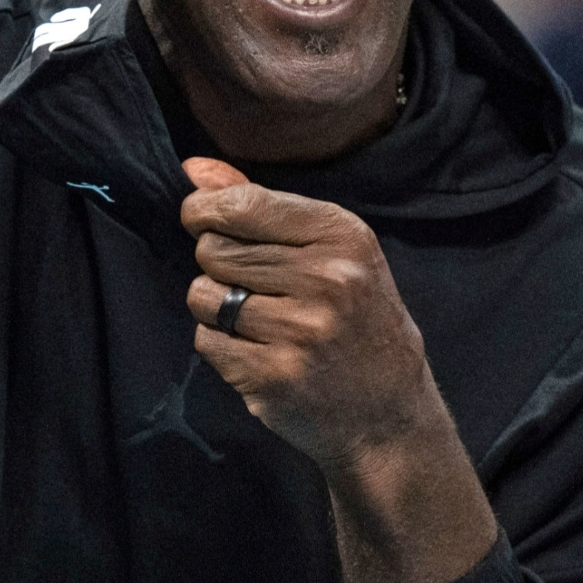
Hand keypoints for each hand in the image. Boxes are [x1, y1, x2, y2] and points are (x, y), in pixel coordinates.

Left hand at [181, 157, 435, 471]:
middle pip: (214, 250)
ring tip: (255, 319)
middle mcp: (326, 280)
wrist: (387, 414)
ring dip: (215, 306)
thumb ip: (262, 205)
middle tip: (251, 284)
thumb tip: (194, 168)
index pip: (242, 204)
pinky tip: (257, 351)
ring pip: (203, 295)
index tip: (200, 219)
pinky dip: (221, 346)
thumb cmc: (356, 319)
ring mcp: (300, 332)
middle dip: (217, 263)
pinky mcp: (273, 377)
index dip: (204, 210)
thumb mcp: (333, 252)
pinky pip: (207, 341)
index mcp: (343, 237)